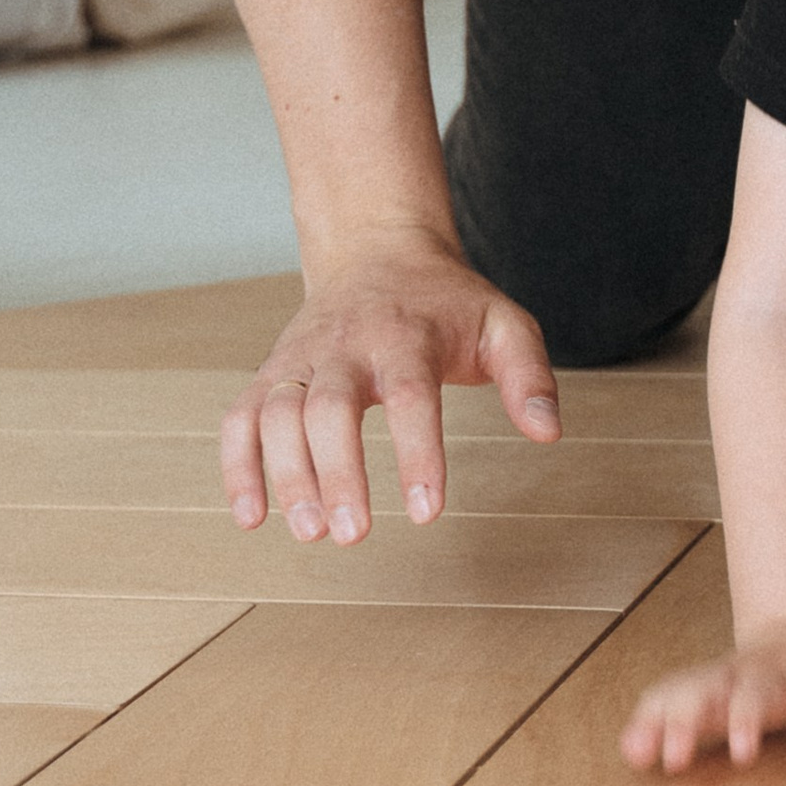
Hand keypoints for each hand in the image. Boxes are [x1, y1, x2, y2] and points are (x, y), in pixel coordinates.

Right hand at [219, 236, 559, 543]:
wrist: (379, 251)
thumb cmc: (447, 302)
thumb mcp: (503, 323)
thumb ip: (529, 375)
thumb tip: (547, 432)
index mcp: (407, 334)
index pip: (410, 394)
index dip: (416, 452)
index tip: (427, 511)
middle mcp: (346, 345)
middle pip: (329, 407)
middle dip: (336, 472)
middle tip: (354, 534)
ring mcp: (302, 358)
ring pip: (277, 413)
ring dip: (285, 475)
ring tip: (310, 532)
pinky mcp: (273, 373)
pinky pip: (241, 418)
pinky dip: (238, 466)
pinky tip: (250, 517)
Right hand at [619, 627, 785, 773]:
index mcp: (772, 674)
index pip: (756, 696)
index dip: (747, 721)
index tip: (742, 753)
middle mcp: (733, 675)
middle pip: (703, 691)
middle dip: (687, 722)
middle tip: (675, 758)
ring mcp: (710, 682)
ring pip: (676, 693)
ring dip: (657, 721)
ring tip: (637, 751)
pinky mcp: (694, 693)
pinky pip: (663, 701)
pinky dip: (644, 723)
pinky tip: (632, 750)